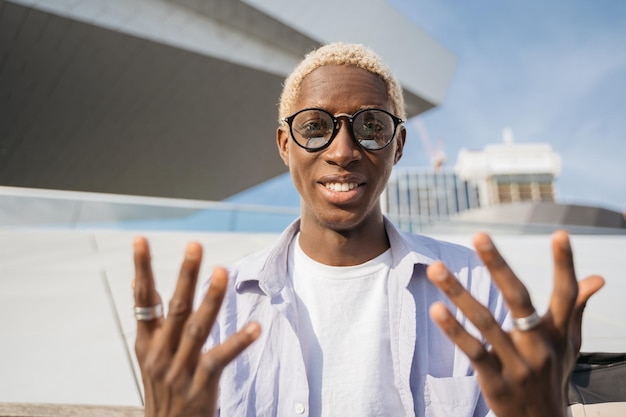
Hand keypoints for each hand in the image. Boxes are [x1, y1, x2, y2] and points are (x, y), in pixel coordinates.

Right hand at [133, 237, 260, 416]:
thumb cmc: (162, 387)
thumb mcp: (147, 354)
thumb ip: (148, 319)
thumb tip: (136, 282)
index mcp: (147, 342)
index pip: (143, 299)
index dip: (142, 269)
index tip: (140, 240)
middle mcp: (160, 353)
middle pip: (175, 308)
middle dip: (185, 276)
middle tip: (194, 246)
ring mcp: (179, 370)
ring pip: (197, 328)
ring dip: (210, 299)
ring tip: (222, 272)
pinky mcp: (200, 387)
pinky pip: (220, 360)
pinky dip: (238, 342)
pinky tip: (256, 327)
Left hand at [427, 230, 604, 416]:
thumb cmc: (553, 374)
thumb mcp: (569, 344)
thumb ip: (576, 308)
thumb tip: (597, 278)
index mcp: (558, 333)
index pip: (566, 294)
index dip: (565, 265)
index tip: (560, 233)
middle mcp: (539, 345)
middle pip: (519, 300)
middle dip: (499, 266)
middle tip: (479, 236)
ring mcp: (517, 363)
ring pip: (486, 322)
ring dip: (459, 293)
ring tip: (436, 268)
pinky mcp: (496, 380)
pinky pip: (473, 351)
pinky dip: (454, 331)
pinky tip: (437, 310)